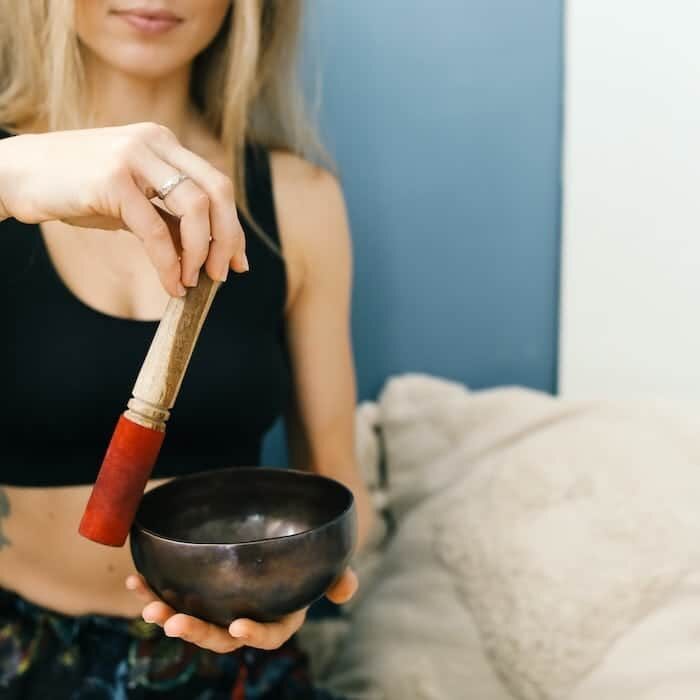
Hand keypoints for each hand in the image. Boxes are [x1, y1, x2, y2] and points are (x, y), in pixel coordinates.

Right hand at [0, 122, 247, 295]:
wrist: (17, 174)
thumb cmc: (78, 190)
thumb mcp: (133, 202)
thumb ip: (169, 219)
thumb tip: (206, 254)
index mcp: (164, 143)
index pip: (217, 184)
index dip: (234, 227)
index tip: (239, 261)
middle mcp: (155, 142)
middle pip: (218, 192)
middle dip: (228, 239)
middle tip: (224, 275)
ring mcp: (134, 156)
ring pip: (194, 207)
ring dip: (202, 252)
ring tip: (193, 281)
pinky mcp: (112, 179)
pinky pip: (155, 230)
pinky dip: (170, 263)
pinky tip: (172, 285)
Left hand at [125, 569, 357, 653]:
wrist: (283, 537)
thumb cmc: (306, 557)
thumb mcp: (326, 565)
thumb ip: (337, 576)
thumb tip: (347, 590)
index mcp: (279, 617)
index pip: (269, 635)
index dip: (254, 633)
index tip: (237, 625)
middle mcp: (247, 617)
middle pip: (221, 635)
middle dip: (196, 632)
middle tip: (173, 623)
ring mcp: (221, 607)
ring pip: (193, 620)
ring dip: (168, 616)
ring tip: (148, 606)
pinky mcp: (202, 592)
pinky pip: (176, 596)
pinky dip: (155, 589)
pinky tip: (136, 579)